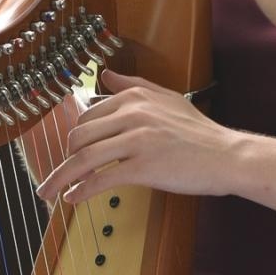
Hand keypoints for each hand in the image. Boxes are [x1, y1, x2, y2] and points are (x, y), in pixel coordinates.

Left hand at [36, 69, 244, 204]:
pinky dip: (81, 191)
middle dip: (61, 160)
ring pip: (83, 159)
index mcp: (134, 97)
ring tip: (49, 193)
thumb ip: (133, 84)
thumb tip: (106, 74)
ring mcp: (137, 140)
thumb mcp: (167, 98)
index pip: (87, 117)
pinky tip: (72, 199)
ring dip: (59, 178)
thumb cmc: (198, 132)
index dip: (73, 140)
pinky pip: (101, 179)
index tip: (67, 155)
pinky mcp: (143, 166)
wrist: (227, 156)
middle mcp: (132, 114)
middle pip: (79, 137)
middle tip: (55, 177)